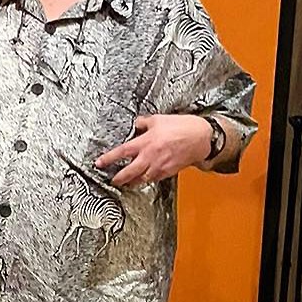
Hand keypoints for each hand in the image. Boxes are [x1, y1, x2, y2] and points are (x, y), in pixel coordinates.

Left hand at [95, 115, 211, 187]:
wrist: (203, 137)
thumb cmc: (183, 127)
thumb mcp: (159, 119)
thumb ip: (144, 122)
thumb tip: (136, 124)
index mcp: (146, 143)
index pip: (122, 152)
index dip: (108, 159)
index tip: (99, 163)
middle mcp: (150, 157)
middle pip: (129, 172)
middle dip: (118, 178)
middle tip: (112, 180)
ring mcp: (159, 166)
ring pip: (141, 179)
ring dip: (131, 182)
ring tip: (125, 182)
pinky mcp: (168, 172)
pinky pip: (153, 179)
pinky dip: (146, 180)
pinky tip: (143, 179)